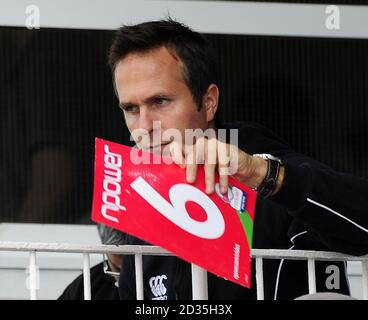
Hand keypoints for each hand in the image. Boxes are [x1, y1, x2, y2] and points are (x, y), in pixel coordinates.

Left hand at [169, 137, 284, 194]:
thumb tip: (179, 187)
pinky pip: (223, 163)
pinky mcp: (226, 148)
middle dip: (191, 167)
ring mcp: (214, 145)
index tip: (178, 165)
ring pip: (209, 160)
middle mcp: (201, 145)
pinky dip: (222, 178)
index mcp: (191, 149)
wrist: (242, 168)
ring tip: (209, 191)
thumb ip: (192, 175)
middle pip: (193, 152)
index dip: (176, 153)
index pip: (179, 147)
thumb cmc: (218, 172)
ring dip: (209, 177)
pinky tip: (223, 188)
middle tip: (190, 181)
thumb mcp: (202, 174)